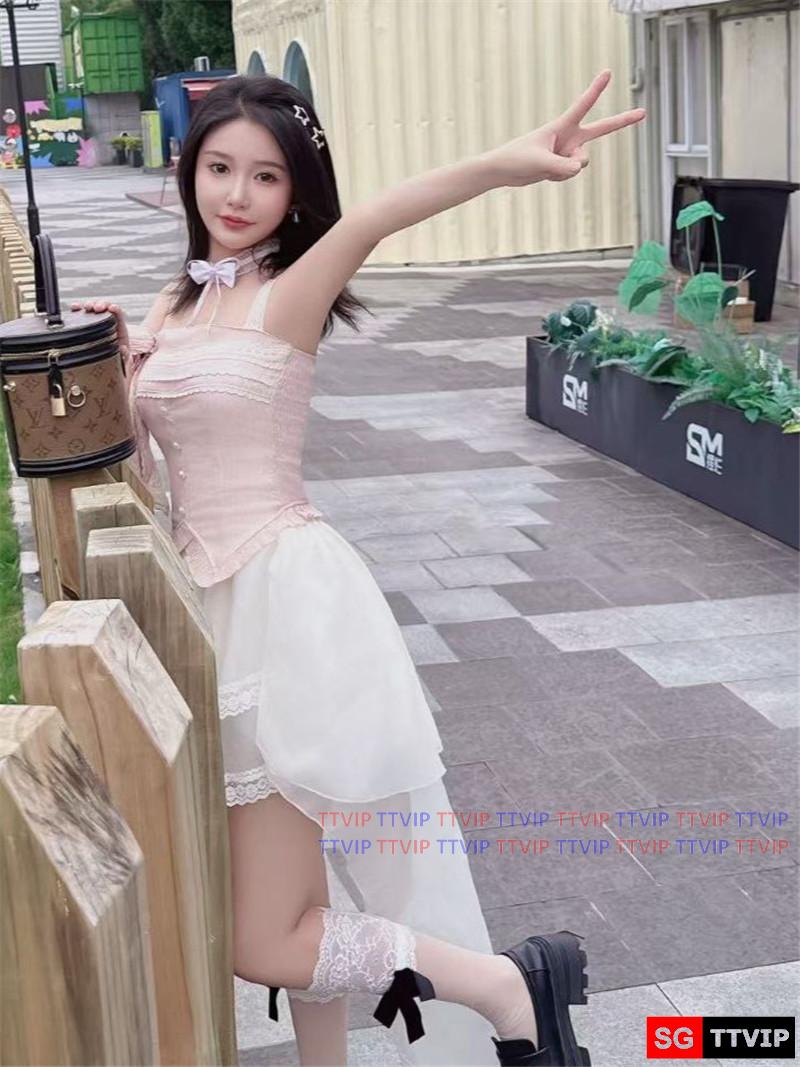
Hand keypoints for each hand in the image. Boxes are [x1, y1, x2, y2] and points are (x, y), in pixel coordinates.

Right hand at [71, 299, 129, 358]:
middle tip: (97, 308)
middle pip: (105, 307)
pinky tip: (74, 308)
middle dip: (101, 304)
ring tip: (86, 307)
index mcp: (120, 330)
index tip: (111, 308)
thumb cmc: (118, 362)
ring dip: (89, 305)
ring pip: (93, 309)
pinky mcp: (86, 326)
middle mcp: (109, 324)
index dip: (116, 309)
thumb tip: (123, 349)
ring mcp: (97, 324)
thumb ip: (126, 356)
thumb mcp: (124, 361)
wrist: (110, 367)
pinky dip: (77, 309)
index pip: (119, 314)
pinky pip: (81, 315)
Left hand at [482, 70, 645, 186]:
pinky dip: (559, 178)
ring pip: (581, 164)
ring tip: (546, 167)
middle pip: (601, 130)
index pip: (583, 105)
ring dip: (565, 170)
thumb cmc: (517, 159)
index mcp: (562, 126)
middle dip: (623, 121)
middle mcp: (569, 137)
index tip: (608, 73)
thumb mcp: (541, 163)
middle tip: (643, 112)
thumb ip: (562, 166)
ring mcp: (568, 152)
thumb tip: (579, 168)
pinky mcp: (563, 165)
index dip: (596, 90)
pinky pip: (570, 174)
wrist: (504, 171)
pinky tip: (545, 173)